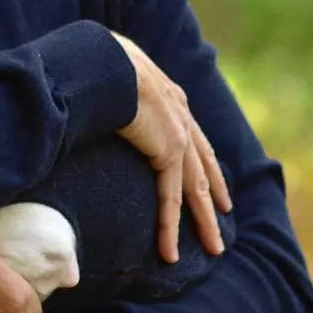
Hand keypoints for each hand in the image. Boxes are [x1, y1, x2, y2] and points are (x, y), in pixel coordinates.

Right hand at [111, 31, 232, 263]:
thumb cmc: (98, 60)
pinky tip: (169, 252)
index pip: (191, 132)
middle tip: (224, 216)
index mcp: (168, 94)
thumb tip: (87, 89)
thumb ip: (110, 86)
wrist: (109, 60)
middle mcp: (180, 114)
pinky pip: (170, 198)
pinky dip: (170, 226)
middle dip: (214, 192)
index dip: (202, 158)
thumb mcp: (112, 71)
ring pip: (195, 188)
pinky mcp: (168, 152)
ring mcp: (178, 134)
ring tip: (214, 247)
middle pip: (202, 164)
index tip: (211, 176)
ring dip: (204, 220)